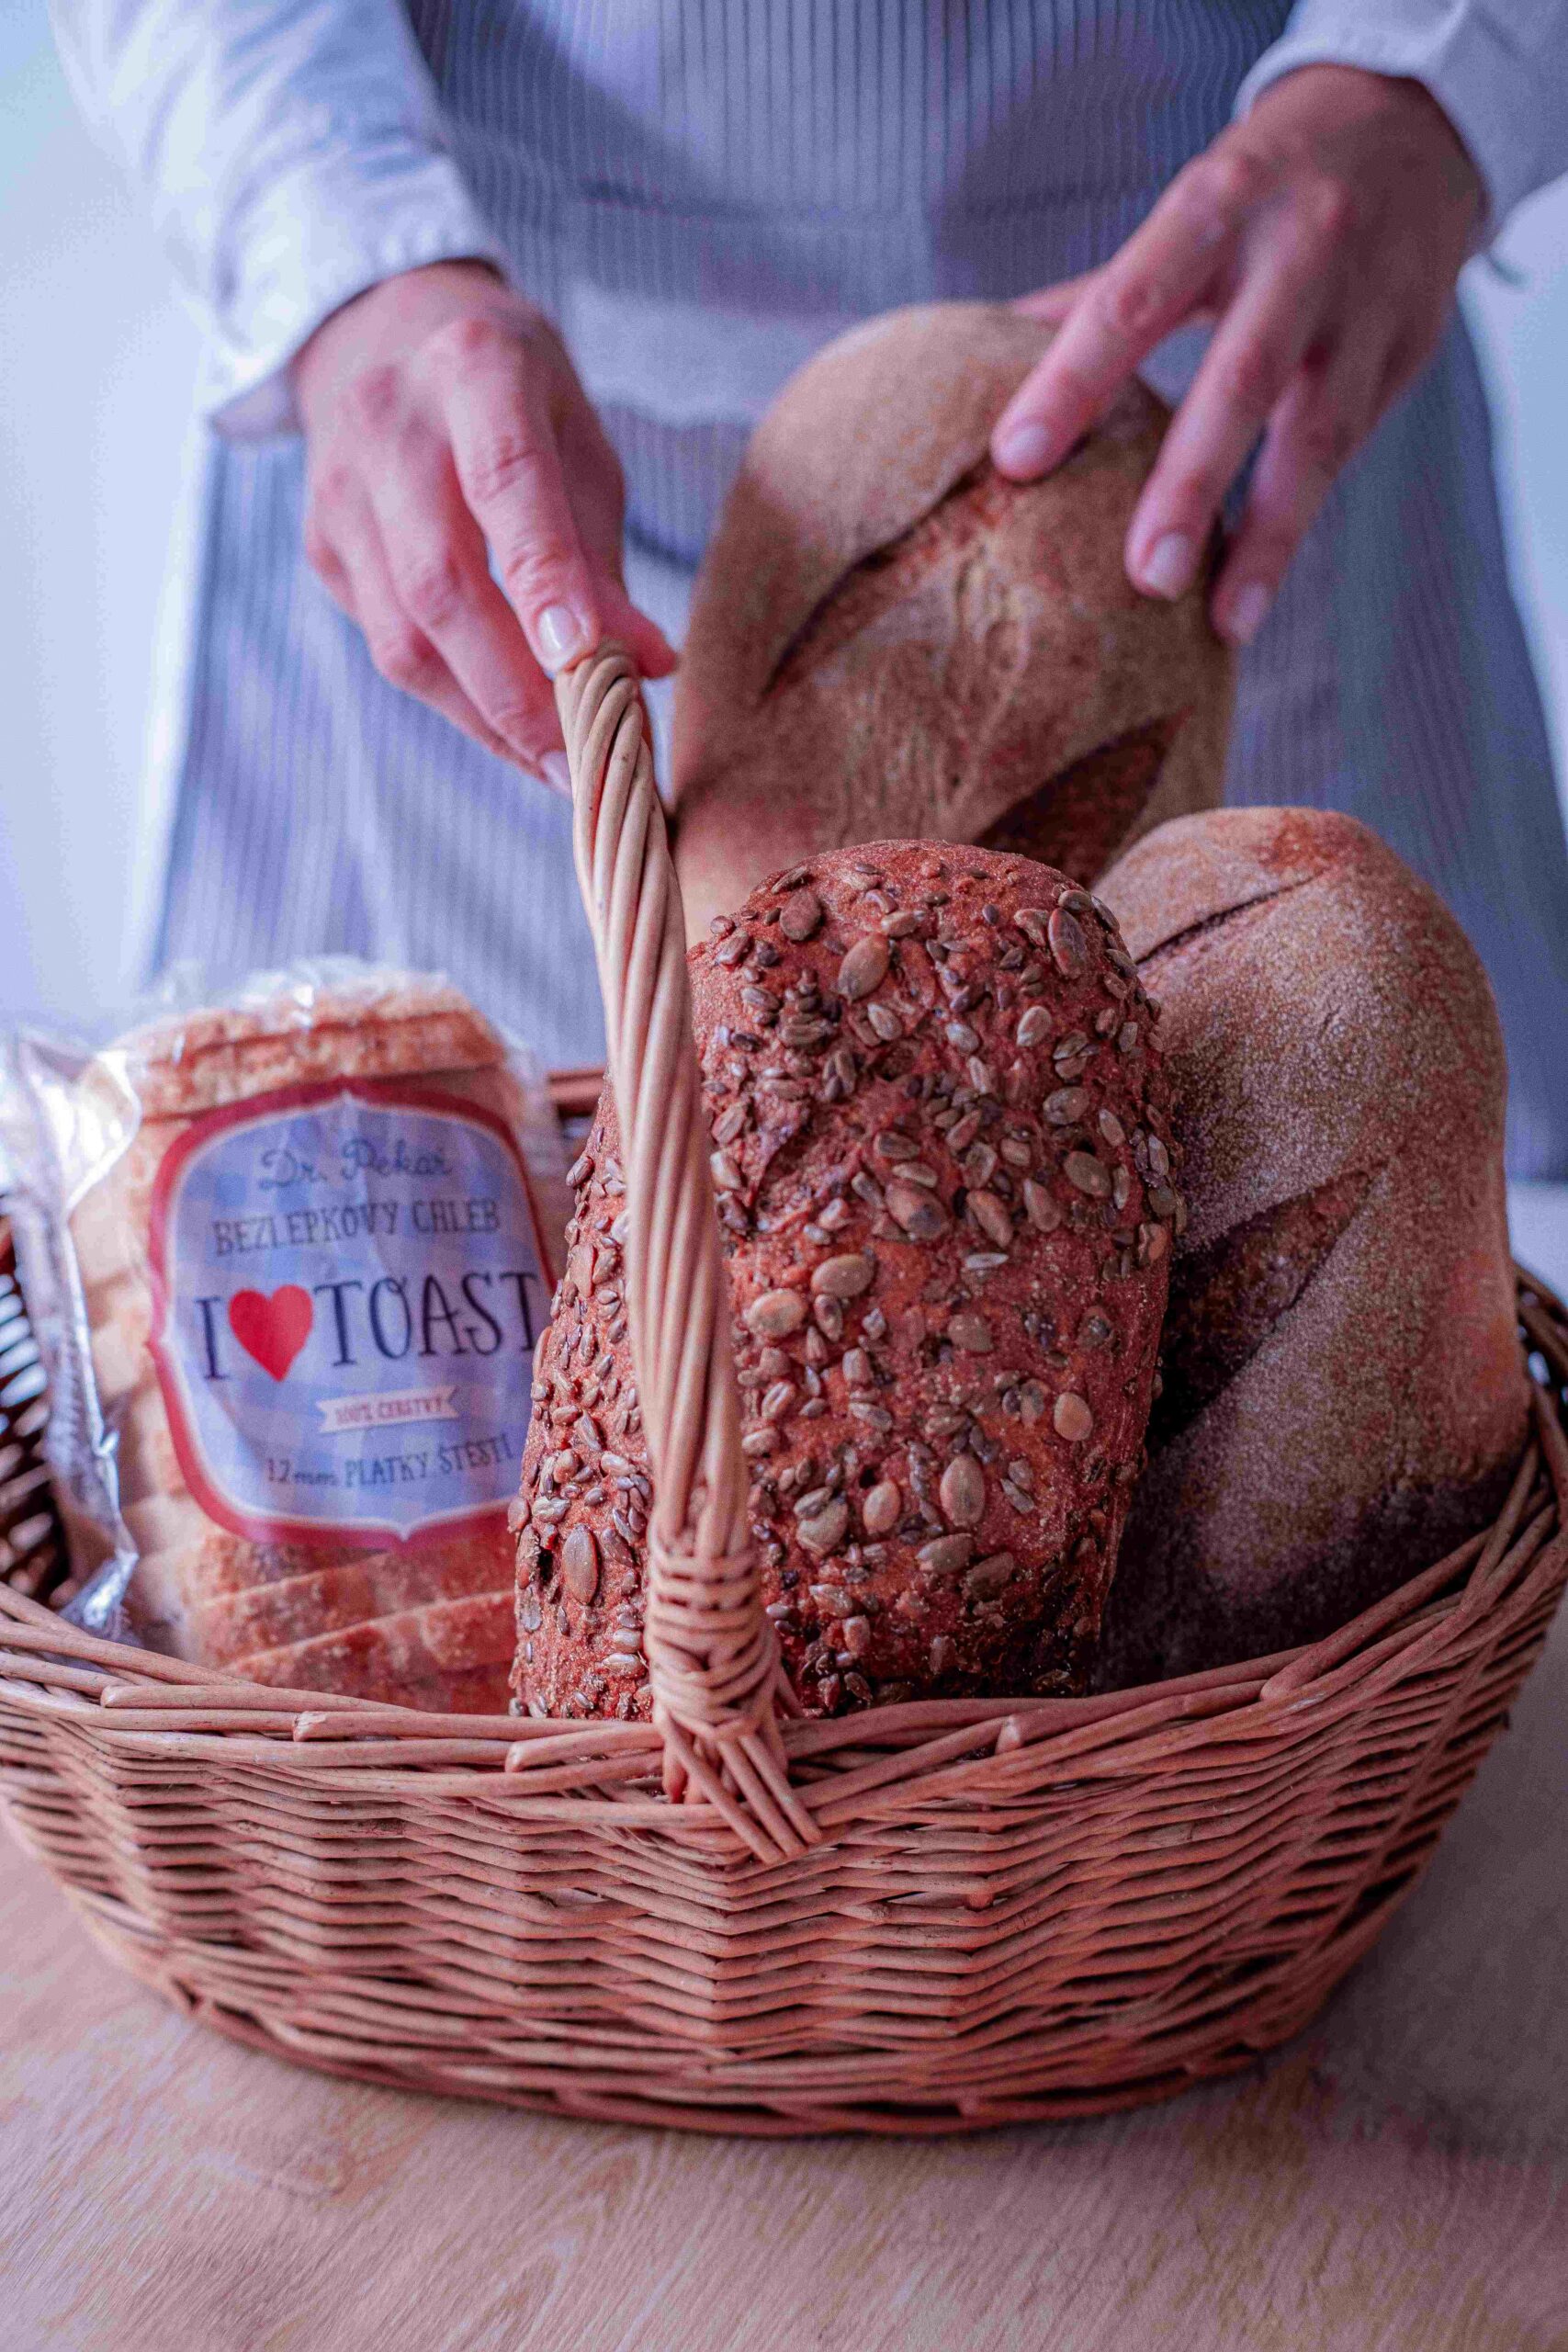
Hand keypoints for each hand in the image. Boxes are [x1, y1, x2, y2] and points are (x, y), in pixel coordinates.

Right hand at [293, 260, 673, 788]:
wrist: (383, 333)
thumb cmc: (512, 398)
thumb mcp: (577, 446)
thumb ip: (601, 558)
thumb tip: (646, 668)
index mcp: (474, 371)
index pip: (506, 484)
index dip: (543, 580)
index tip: (587, 662)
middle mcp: (389, 424)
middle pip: (441, 583)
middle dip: (516, 690)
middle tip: (582, 763)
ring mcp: (340, 490)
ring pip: (404, 636)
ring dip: (485, 715)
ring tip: (554, 766)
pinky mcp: (322, 546)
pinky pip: (389, 645)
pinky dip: (455, 699)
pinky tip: (508, 725)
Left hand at [991, 67, 1482, 645]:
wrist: (1413, 128)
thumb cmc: (1261, 187)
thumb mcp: (1190, 207)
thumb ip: (1102, 291)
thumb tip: (981, 357)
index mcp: (1216, 206)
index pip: (1131, 298)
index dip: (1073, 380)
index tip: (1017, 460)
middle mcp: (1298, 253)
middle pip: (1239, 379)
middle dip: (1190, 483)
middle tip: (1144, 577)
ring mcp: (1364, 309)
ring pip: (1316, 438)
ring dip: (1267, 539)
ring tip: (1222, 622)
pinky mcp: (1406, 354)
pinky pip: (1346, 454)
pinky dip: (1296, 526)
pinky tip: (1252, 593)